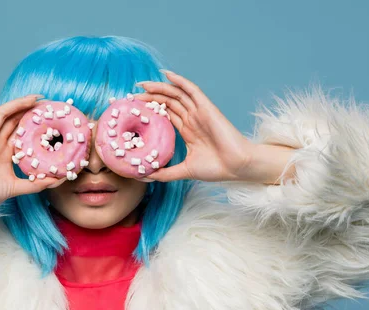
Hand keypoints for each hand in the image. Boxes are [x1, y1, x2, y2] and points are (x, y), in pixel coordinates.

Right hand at [0, 77, 65, 210]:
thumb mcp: (17, 187)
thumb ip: (37, 184)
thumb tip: (59, 180)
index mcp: (5, 152)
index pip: (23, 133)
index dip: (36, 125)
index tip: (52, 120)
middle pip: (16, 120)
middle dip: (31, 111)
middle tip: (47, 104)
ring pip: (4, 114)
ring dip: (18, 103)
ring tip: (34, 97)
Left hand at [134, 71, 255, 182]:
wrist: (236, 166)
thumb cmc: (216, 169)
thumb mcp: (184, 171)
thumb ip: (165, 173)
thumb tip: (145, 177)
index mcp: (188, 131)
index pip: (165, 115)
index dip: (150, 110)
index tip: (133, 110)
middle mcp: (192, 119)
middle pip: (167, 103)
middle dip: (149, 98)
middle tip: (131, 97)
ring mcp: (199, 112)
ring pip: (175, 94)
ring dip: (159, 88)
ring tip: (142, 85)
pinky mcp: (206, 108)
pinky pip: (191, 90)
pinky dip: (179, 81)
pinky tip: (165, 74)